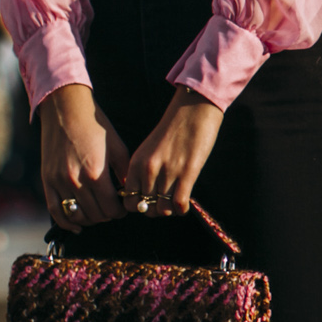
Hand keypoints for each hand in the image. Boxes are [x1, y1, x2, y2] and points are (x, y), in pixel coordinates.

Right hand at [39, 85, 130, 230]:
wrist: (66, 109)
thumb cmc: (95, 127)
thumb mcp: (118, 148)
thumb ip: (124, 174)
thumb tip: (130, 193)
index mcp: (96, 174)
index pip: (111, 209)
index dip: (120, 211)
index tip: (122, 206)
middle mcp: (76, 181)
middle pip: (95, 215)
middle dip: (107, 214)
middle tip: (111, 207)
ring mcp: (59, 182)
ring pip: (77, 216)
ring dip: (90, 218)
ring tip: (97, 211)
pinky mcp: (47, 180)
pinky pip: (55, 210)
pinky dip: (66, 222)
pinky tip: (77, 225)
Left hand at [121, 88, 224, 217]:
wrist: (192, 110)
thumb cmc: (173, 130)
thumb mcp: (149, 150)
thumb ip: (143, 171)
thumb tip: (147, 196)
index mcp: (136, 163)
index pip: (129, 201)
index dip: (139, 207)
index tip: (150, 203)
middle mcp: (148, 169)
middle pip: (146, 208)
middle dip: (156, 210)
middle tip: (165, 205)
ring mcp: (167, 172)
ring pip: (163, 210)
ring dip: (170, 211)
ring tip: (176, 203)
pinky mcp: (187, 172)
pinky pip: (179, 204)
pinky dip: (182, 209)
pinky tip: (185, 205)